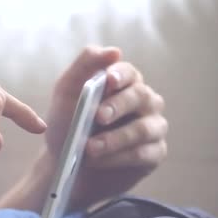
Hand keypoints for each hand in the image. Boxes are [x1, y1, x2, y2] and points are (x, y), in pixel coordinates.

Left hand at [45, 46, 167, 207]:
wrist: (64, 166)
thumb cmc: (67, 125)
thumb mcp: (66, 94)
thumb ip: (84, 66)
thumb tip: (114, 51)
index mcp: (124, 83)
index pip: (128, 73)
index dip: (120, 75)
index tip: (108, 81)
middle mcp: (144, 102)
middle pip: (140, 97)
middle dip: (118, 106)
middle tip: (97, 117)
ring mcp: (152, 128)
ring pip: (143, 128)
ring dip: (115, 138)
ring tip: (90, 148)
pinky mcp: (153, 154)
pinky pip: (142, 154)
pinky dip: (118, 158)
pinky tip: (98, 161)